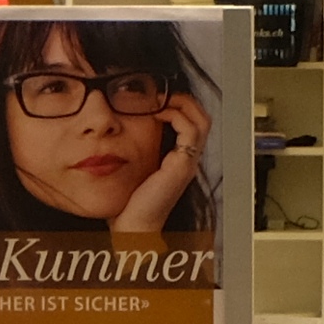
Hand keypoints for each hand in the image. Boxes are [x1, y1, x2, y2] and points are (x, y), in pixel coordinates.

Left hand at [108, 97, 204, 236]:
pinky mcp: (182, 167)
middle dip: (183, 100)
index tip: (155, 100)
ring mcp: (188, 163)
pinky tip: (155, 114)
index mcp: (179, 161)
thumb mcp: (135, 168)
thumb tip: (121, 127)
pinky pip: (189, 131)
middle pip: (202, 118)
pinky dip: (174, 115)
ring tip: (159, 101)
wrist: (133, 227)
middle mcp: (189, 161)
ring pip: (201, 120)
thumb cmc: (130, 203)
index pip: (193, 123)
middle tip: (160, 95)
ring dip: (180, 104)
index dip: (179, 106)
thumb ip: (136, 150)